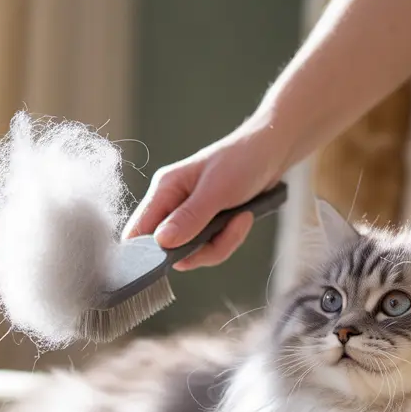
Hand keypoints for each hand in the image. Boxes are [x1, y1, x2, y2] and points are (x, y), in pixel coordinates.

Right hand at [123, 117, 291, 270]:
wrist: (272, 153)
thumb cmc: (242, 161)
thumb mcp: (216, 191)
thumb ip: (189, 218)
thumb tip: (162, 242)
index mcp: (164, 190)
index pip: (138, 230)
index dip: (146, 252)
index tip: (174, 259)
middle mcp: (172, 205)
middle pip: (168, 249)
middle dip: (200, 249)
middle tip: (224, 229)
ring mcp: (189, 217)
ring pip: (193, 252)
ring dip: (221, 243)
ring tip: (241, 219)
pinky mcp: (207, 225)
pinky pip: (211, 247)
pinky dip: (230, 239)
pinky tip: (243, 219)